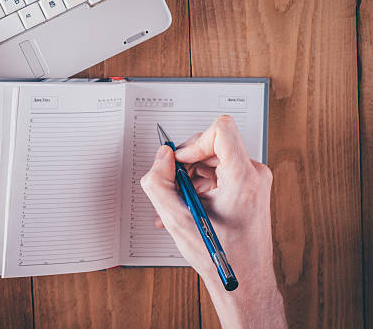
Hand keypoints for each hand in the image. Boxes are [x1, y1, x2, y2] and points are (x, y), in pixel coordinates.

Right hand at [140, 115, 285, 327]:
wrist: (245, 281)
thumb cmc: (223, 258)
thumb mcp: (176, 220)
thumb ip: (159, 183)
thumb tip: (161, 158)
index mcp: (243, 178)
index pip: (220, 130)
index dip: (192, 142)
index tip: (179, 161)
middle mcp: (254, 174)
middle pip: (212, 145)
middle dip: (186, 165)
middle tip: (173, 187)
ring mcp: (254, 181)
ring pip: (212, 160)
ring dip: (190, 178)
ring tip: (177, 204)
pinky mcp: (249, 188)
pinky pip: (219, 173)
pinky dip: (200, 186)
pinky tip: (188, 208)